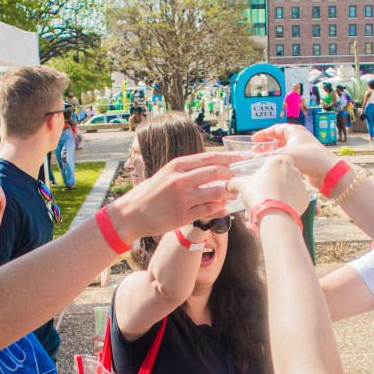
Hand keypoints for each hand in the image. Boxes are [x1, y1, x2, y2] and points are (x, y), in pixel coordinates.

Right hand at [112, 151, 232, 239]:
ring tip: (232, 194)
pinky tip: (223, 208)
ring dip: (228, 193)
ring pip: (216, 192)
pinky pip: (209, 210)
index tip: (241, 158)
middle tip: (239, 178)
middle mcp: (180, 180)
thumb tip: (211, 167)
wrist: (131, 214)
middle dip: (232, 174)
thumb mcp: (166, 174)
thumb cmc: (149, 193)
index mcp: (176, 166)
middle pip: (215, 172)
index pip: (209, 157)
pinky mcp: (183, 216)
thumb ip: (186, 170)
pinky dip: (219, 208)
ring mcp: (182, 198)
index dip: (229, 158)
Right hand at [229, 154, 309, 218]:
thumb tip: (229, 184)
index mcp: (280, 160)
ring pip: (292, 186)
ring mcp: (301, 184)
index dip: (270, 168)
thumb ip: (235, 182)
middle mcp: (294, 170)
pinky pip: (298, 198)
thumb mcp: (243, 185)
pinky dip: (291, 202)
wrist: (274, 214)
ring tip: (274, 201)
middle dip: (278, 180)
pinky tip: (282, 208)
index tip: (264, 176)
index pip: (277, 159)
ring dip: (284, 191)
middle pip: (285, 172)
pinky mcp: (306, 198)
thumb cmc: (258, 194)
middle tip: (267, 190)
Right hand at [251, 123, 332, 188]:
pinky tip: (273, 166)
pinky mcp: (303, 159)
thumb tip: (254, 158)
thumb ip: (268, 156)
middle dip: (266, 144)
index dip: (263, 134)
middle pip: (278, 138)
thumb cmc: (308, 158)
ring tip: (261, 159)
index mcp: (294, 131)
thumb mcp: (285, 155)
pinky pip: (288, 157)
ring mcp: (301, 148)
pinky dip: (279, 160)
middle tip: (255, 150)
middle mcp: (298, 137)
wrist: (327, 171)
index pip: (275, 129)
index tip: (253, 140)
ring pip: (283, 149)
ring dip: (272, 153)